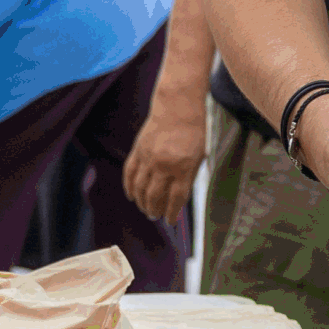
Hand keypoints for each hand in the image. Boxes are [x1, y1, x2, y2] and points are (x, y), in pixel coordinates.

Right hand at [123, 101, 206, 219]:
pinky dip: (129, 187)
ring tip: (145, 209)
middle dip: (154, 210)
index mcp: (184, 167)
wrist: (177, 107)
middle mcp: (165, 164)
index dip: (172, 213)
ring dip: (142, 202)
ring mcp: (149, 157)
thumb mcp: (199, 156)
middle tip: (154, 216)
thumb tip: (176, 199)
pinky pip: (130, 173)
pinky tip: (132, 196)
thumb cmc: (193, 132)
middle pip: (156, 196)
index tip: (170, 221)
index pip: (176, 198)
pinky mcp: (138, 150)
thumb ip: (188, 177)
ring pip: (141, 188)